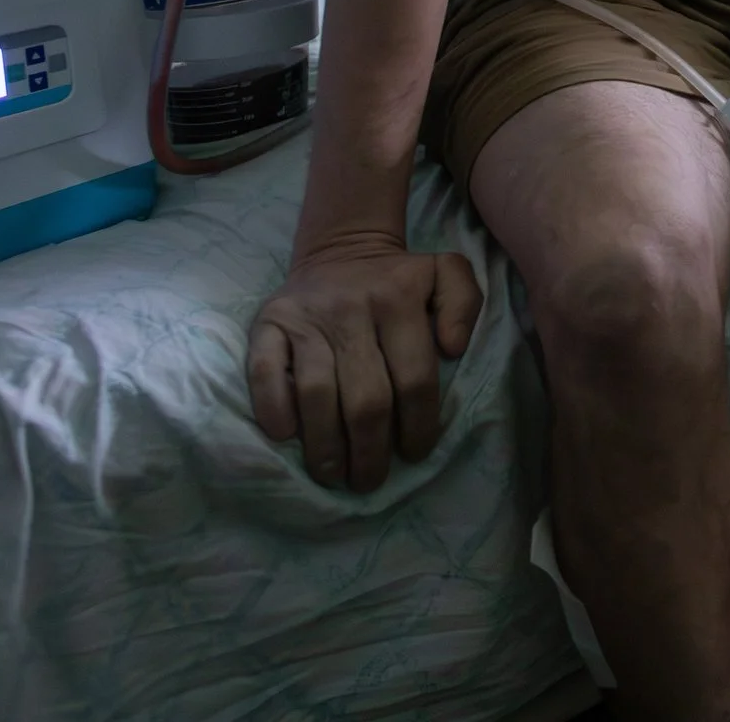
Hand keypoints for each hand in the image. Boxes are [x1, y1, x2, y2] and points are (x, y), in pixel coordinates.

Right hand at [246, 237, 480, 490]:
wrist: (341, 248)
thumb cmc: (399, 280)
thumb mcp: (446, 274)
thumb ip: (463, 304)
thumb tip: (452, 348)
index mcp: (400, 299)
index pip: (415, 379)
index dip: (418, 427)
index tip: (414, 454)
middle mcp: (353, 308)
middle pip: (366, 398)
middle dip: (370, 452)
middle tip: (369, 480)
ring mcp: (307, 316)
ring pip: (317, 393)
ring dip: (325, 445)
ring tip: (334, 474)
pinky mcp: (270, 321)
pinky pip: (265, 370)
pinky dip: (274, 407)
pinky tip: (286, 436)